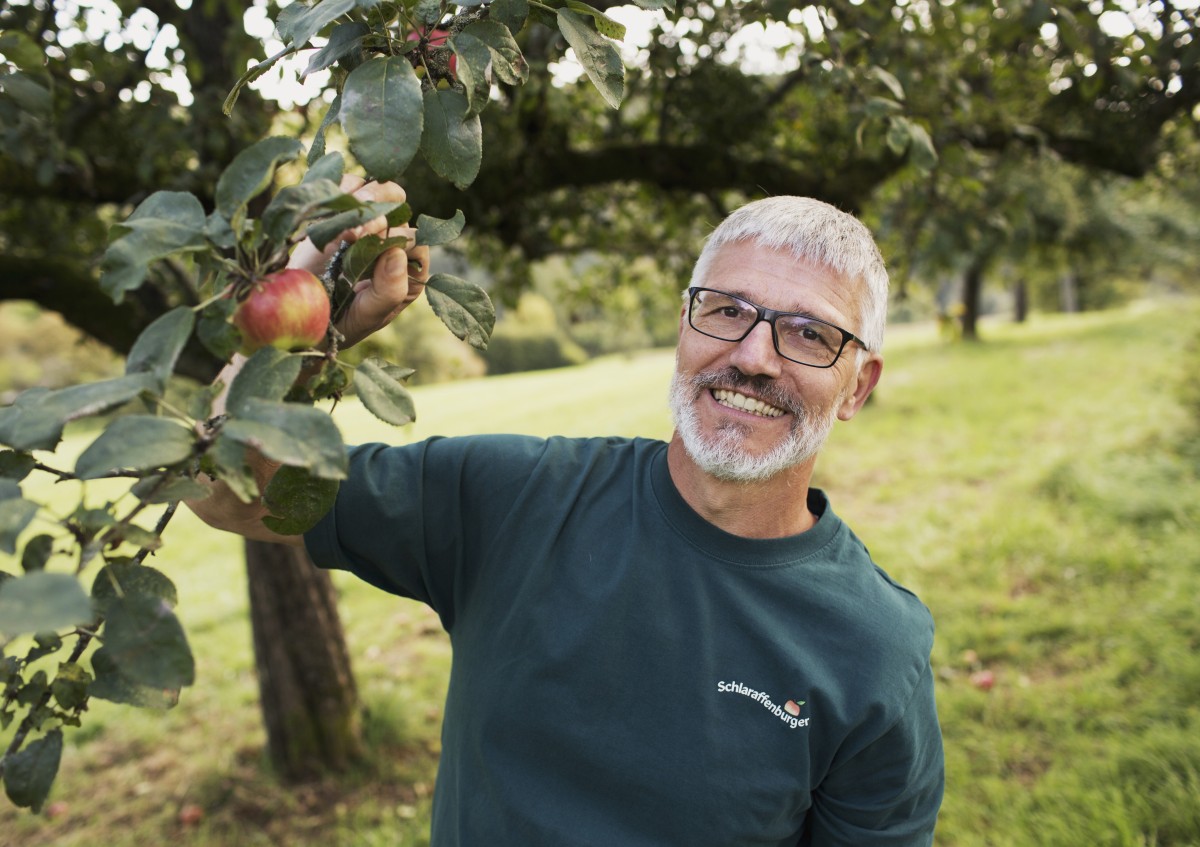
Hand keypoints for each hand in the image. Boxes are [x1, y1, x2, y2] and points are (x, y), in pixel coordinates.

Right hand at [287, 175, 430, 348]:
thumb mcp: (368, 315)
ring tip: (348, 210)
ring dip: (365, 196)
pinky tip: (332, 204)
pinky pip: (352, 184)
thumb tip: (398, 255)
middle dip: (379, 215)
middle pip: (400, 209)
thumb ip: (389, 291)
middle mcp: (393, 241)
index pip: (414, 242)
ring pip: (382, 192)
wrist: (298, 312)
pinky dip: (344, 187)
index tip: (369, 254)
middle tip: (355, 232)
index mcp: (409, 268)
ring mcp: (370, 222)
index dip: (393, 242)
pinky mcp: (343, 210)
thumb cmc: (339, 319)